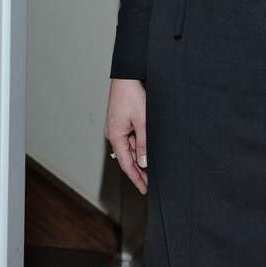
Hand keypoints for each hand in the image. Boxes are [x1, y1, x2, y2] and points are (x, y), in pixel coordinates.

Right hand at [105, 78, 147, 193]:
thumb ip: (143, 143)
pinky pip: (129, 139)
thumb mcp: (142, 121)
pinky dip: (137, 146)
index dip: (136, 178)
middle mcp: (113, 134)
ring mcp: (115, 128)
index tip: (144, 189)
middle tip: (150, 183)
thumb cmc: (132, 96)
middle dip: (139, 171)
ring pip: (129, 148)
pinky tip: (146, 150)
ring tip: (151, 169)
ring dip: (139, 158)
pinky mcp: (119, 122)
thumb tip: (143, 163)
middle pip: (127, 158)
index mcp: (116, 136)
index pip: (127, 164)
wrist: (126, 77)